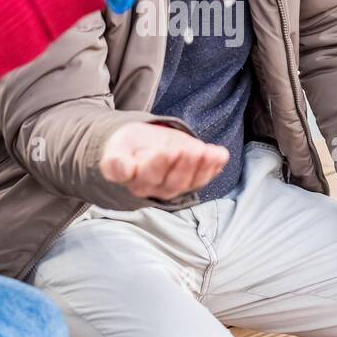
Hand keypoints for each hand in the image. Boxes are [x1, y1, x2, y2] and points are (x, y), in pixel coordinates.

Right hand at [99, 121, 227, 200]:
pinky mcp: (188, 182)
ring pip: (189, 182)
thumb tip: (122, 169)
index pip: (146, 176)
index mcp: (133, 180)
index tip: (166, 151)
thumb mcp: (117, 148)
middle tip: (190, 148)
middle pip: (171, 182)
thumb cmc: (126, 147)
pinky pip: (202, 178)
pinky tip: (220, 154)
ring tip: (209, 151)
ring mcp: (172, 187)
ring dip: (202, 166)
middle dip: (184, 164)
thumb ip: (116, 162)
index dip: (157, 165)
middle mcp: (153, 189)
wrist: (137, 148)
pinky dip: (213, 167)